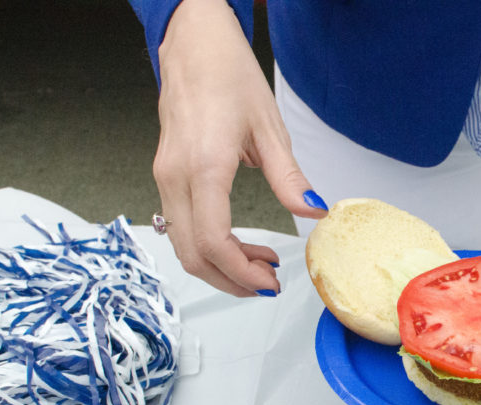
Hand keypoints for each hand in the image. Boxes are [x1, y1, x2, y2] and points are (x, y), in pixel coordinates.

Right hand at [153, 0, 326, 295]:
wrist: (193, 45)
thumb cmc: (228, 76)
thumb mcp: (270, 128)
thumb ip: (289, 179)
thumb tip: (314, 212)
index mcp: (203, 167)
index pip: (212, 242)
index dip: (241, 272)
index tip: (270, 282)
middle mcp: (176, 177)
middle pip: (192, 255)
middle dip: (231, 280)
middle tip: (268, 284)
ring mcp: (165, 178)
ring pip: (182, 246)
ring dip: (220, 266)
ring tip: (260, 264)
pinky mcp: (166, 177)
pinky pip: (180, 227)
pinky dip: (208, 247)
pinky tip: (239, 243)